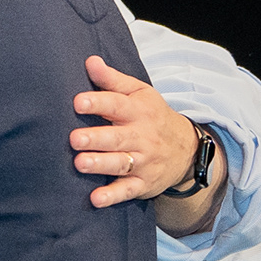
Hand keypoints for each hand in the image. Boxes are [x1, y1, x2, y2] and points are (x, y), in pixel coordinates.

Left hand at [71, 55, 209, 209]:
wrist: (186, 148)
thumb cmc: (152, 116)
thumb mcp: (139, 93)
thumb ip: (112, 80)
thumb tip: (90, 61)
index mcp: (138, 111)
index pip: (118, 105)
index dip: (98, 103)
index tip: (78, 102)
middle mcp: (141, 136)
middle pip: (117, 137)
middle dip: (96, 138)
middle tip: (74, 138)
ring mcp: (144, 161)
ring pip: (121, 163)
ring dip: (101, 164)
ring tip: (80, 163)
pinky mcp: (143, 183)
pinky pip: (127, 191)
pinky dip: (112, 196)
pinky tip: (95, 199)